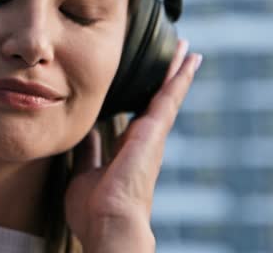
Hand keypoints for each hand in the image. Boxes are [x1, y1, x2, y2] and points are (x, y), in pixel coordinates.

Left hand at [65, 40, 201, 249]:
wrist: (108, 222)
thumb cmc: (95, 210)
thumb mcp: (85, 172)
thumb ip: (88, 151)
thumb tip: (84, 133)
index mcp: (127, 150)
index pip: (135, 115)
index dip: (141, 98)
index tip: (143, 82)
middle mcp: (144, 140)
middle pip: (156, 100)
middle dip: (164, 78)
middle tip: (175, 55)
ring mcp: (153, 135)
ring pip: (167, 94)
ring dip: (176, 71)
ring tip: (186, 49)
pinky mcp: (155, 130)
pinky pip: (170, 96)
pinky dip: (180, 77)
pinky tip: (189, 59)